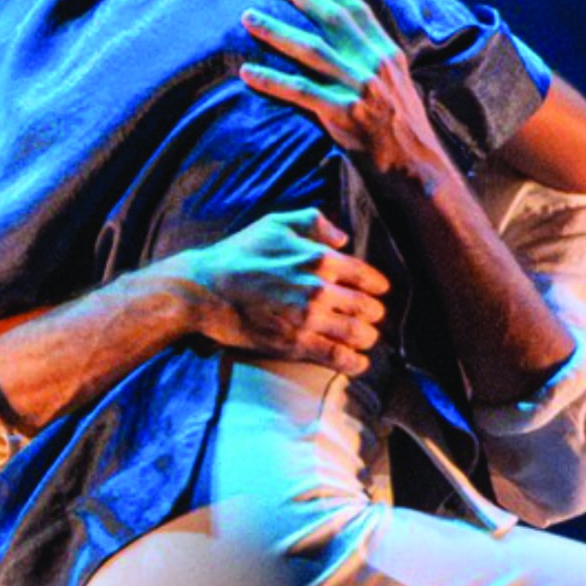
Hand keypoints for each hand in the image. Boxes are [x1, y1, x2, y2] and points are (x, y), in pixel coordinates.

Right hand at [167, 207, 390, 375]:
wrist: (206, 290)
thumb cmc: (239, 254)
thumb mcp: (275, 223)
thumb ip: (314, 222)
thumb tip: (343, 237)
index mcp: (319, 258)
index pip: (365, 275)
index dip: (377, 286)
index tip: (379, 291)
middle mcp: (319, 289)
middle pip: (367, 308)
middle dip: (373, 314)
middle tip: (370, 317)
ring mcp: (309, 319)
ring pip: (358, 334)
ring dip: (368, 338)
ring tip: (365, 339)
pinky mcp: (296, 344)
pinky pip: (337, 357)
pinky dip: (354, 363)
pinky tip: (359, 363)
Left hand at [238, 0, 454, 184]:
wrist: (415, 169)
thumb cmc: (403, 134)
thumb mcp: (398, 89)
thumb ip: (374, 66)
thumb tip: (348, 51)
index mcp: (388, 56)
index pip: (360, 11)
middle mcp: (374, 65)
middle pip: (332, 21)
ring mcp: (359, 88)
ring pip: (310, 50)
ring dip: (276, 31)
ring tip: (248, 17)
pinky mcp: (343, 114)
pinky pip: (299, 92)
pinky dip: (271, 81)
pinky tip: (248, 72)